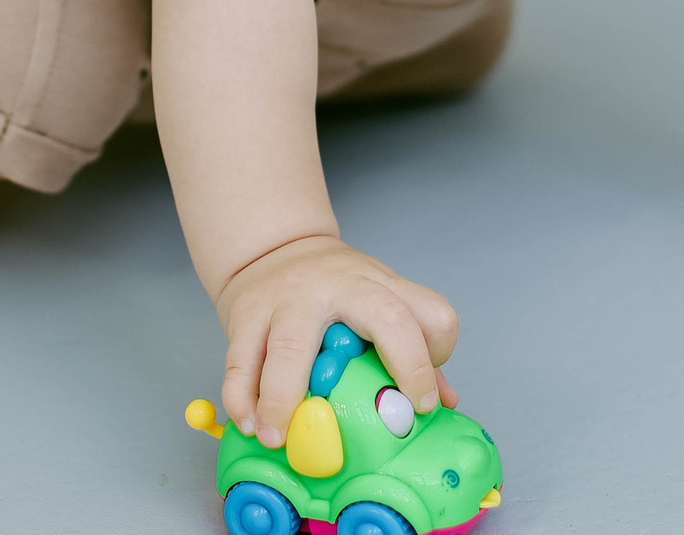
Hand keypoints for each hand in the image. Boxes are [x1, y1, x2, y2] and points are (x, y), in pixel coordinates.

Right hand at [215, 234, 459, 447]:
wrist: (273, 246)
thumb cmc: (334, 288)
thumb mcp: (378, 300)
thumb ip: (412, 347)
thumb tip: (443, 402)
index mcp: (379, 286)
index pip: (429, 312)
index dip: (432, 359)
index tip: (423, 403)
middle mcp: (340, 286)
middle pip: (384, 317)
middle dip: (399, 364)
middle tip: (387, 419)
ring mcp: (289, 297)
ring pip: (289, 346)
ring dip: (282, 398)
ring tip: (278, 438)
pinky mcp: (246, 313)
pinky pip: (241, 360)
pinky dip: (241, 397)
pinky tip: (249, 422)